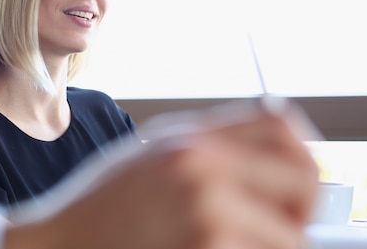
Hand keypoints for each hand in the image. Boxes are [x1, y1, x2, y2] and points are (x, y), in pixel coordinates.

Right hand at [4, 99, 318, 248]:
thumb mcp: (153, 156)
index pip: (284, 129)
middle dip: (295, 210)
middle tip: (272, 226)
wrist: (61, 247)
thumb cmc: (103, 207)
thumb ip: (213, 146)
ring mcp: (206, 220)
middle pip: (305, 181)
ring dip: (266, 247)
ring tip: (222, 244)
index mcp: (190, 141)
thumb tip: (279, 142)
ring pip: (288, 240)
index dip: (299, 154)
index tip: (290, 182)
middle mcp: (202, 172)